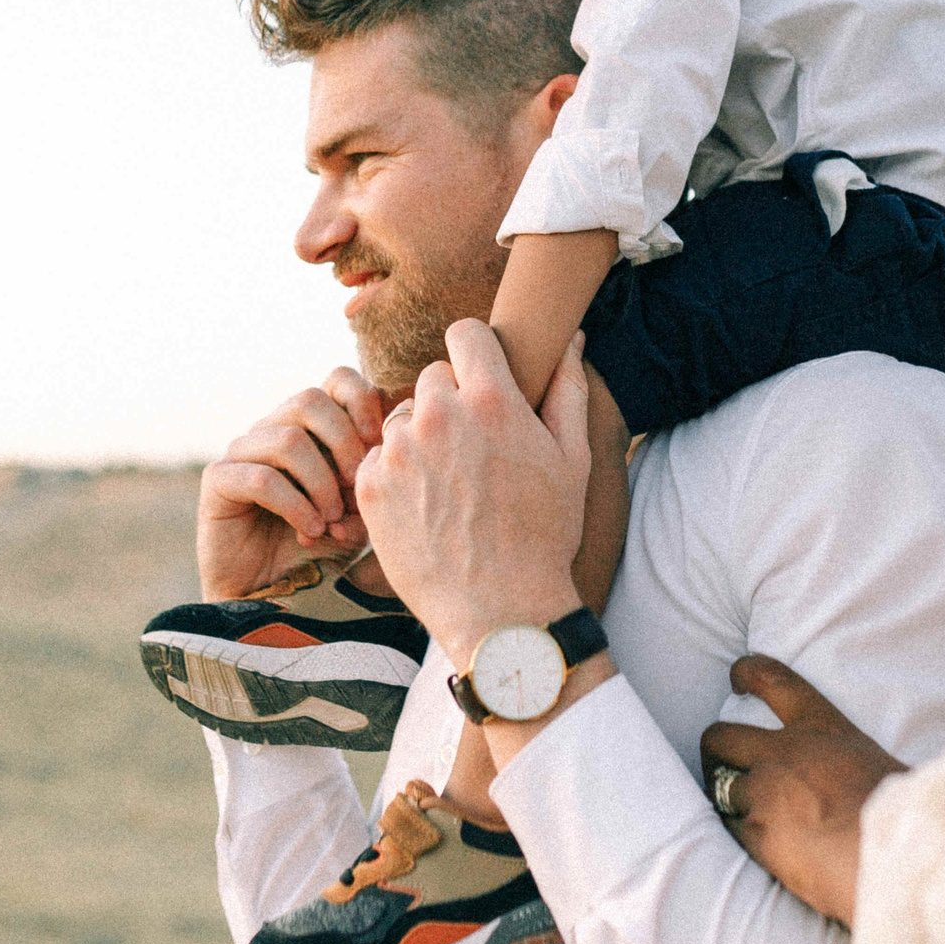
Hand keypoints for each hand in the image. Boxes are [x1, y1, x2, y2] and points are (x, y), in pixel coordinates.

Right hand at [194, 368, 389, 601]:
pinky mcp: (219, 481)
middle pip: (310, 400)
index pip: (336, 379)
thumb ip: (376, 477)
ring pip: (288, 439)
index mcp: (310, 426)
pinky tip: (310, 532)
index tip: (379, 441)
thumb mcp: (361, 512)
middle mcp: (272, 429)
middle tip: (357, 488)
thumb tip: (388, 445)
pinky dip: (295, 505)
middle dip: (344, 444)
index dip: (362, 400)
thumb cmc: (321, 550)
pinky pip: (261, 477)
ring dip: (321, 483)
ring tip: (331, 520)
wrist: (272, 596)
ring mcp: (242, 452)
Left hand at [354, 321, 590, 668]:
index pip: (465, 332)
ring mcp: (399, 451)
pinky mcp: (371, 487)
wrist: (500, 611)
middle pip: (432, 376)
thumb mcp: (572, 459)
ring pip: (402, 418)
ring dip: (420, 438)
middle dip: (451, 401)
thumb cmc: (544, 535)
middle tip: (472, 448)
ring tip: (449, 485)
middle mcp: (439, 416)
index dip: (476, 352)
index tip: (482, 377)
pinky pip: (379, 458)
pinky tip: (425, 507)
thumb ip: (567, 389)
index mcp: (491, 400)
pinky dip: (396, 474)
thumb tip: (570, 337)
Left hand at [699, 655, 907, 927]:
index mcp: (822, 728)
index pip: (774, 681)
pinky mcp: (756, 835)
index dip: (749, 672)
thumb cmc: (903, 816)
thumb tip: (859, 781)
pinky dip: (739, 830)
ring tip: (740, 809)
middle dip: (714, 748)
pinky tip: (756, 842)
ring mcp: (764, 793)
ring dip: (727, 796)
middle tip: (720, 760)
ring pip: (720, 786)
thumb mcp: (884, 768)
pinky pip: (731, 827)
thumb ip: (855, 766)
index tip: (737, 676)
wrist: (891, 860)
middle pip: (721, 736)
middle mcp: (783, 753)